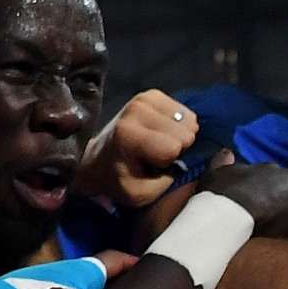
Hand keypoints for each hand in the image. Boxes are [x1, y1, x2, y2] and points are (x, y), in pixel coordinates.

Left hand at [76, 90, 197, 211]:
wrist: (99, 159)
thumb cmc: (119, 179)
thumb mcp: (139, 194)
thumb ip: (165, 183)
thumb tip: (185, 162)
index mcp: (128, 135)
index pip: (173, 147)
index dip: (168, 161)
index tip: (152, 165)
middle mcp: (135, 110)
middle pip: (185, 132)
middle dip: (176, 146)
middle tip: (155, 154)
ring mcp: (144, 98)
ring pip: (188, 120)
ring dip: (178, 135)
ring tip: (157, 142)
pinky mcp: (153, 94)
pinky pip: (185, 111)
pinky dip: (178, 124)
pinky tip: (161, 131)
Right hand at [197, 160, 287, 239]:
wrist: (231, 217)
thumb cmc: (222, 195)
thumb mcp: (216, 173)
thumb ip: (223, 161)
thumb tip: (227, 153)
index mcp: (275, 169)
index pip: (282, 181)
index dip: (273, 195)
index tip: (264, 206)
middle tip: (275, 221)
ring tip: (285, 234)